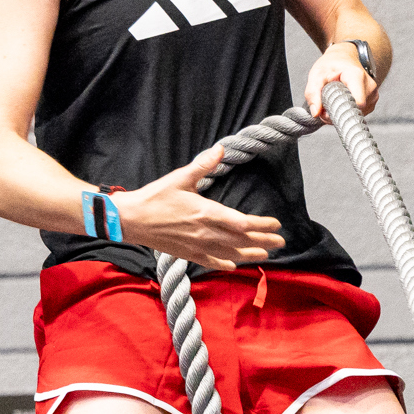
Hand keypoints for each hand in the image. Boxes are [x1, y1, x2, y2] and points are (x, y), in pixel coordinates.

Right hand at [114, 147, 284, 271]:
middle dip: (264, 242)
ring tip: (266, 255)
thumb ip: (203, 165)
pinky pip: (211, 262)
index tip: (276, 224)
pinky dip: (225, 263)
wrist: (131, 220)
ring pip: (230, 254)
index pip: (243, 223)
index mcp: (207, 213)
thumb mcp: (180, 178)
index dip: (262, 225)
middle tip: (281, 242)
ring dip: (250, 255)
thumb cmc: (155, 197)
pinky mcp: (187, 255)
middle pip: (242, 241)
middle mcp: (206, 233)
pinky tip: (234, 265)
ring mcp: (197, 247)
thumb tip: (221, 149)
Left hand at [304, 42, 376, 121]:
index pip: (357, 103)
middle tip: (326, 103)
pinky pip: (359, 113)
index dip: (339, 110)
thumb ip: (313, 93)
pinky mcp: (372, 101)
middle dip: (338, 113)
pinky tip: (342, 101)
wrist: (344, 58)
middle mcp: (369, 86)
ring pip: (356, 114)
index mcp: (357, 77)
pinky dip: (348, 111)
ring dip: (342, 112)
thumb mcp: (316, 75)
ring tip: (335, 99)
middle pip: (354, 111)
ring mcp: (373, 95)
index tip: (327, 108)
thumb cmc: (331, 65)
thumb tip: (316, 113)